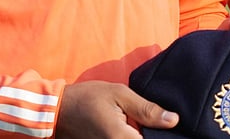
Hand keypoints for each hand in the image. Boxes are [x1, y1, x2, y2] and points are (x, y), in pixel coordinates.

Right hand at [56, 81, 176, 137]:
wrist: (56, 110)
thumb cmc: (87, 98)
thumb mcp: (119, 94)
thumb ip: (146, 109)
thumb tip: (174, 120)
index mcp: (121, 138)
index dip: (162, 135)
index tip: (168, 128)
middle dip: (151, 135)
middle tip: (148, 122)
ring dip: (139, 136)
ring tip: (138, 126)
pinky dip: (129, 138)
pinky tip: (131, 130)